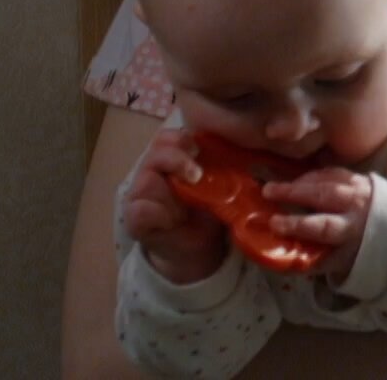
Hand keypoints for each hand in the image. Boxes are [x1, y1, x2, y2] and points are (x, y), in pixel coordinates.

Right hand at [121, 128, 227, 285]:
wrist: (195, 247)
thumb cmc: (207, 209)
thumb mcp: (219, 186)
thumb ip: (224, 170)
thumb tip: (252, 157)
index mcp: (172, 159)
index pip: (167, 138)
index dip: (182, 139)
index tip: (200, 149)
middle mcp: (151, 171)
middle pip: (155, 152)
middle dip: (177, 160)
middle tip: (197, 175)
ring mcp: (139, 195)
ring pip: (146, 180)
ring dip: (170, 191)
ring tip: (187, 202)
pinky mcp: (135, 219)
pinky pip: (141, 211)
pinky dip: (160, 214)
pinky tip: (173, 221)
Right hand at [261, 168, 373, 282]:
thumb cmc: (365, 249)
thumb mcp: (344, 263)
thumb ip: (317, 261)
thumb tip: (285, 260)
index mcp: (351, 230)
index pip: (321, 226)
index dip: (297, 224)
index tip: (274, 223)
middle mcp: (356, 206)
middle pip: (322, 195)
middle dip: (293, 193)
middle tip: (267, 191)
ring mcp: (360, 188)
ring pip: (328, 180)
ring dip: (301, 181)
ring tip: (279, 186)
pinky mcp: (361, 177)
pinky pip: (335, 172)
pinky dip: (316, 174)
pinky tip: (300, 178)